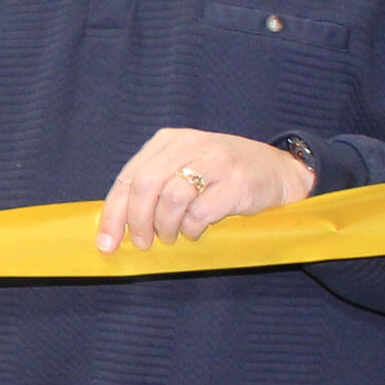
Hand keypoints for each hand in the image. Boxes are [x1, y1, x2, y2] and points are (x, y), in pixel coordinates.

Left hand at [96, 129, 314, 252]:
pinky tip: (197, 230)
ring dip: (166, 227)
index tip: (106, 243)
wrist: (278, 171)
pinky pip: (199, 212)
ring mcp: (214, 161)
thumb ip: (153, 186)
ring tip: (173, 236)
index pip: (129, 177)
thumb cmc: (222, 175)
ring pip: (171, 199)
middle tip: (143, 243)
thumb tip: (116, 225)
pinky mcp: (235, 182)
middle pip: (145, 186)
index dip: (113, 213)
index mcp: (168, 140)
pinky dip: (192, 228)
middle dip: (137, 222)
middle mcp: (189, 144)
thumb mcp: (184, 167)